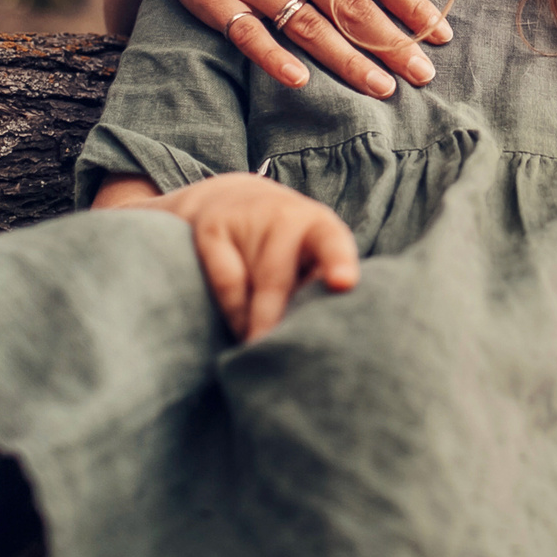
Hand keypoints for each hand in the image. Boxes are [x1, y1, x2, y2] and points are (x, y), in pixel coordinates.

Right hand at [94, 172, 360, 340]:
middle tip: (280, 358)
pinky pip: (226, 282)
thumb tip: (321, 344)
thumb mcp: (309, 259)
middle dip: (277, 324)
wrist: (231, 198)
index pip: (332, 242)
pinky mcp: (212, 228)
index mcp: (320, 228)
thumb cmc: (283, 247)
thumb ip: (317, 292)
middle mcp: (286, 217)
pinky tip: (239, 328)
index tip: (343, 283)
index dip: (338, 262)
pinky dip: (233, 312)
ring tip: (259, 350)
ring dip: (255, 323)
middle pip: (277, 280)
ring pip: (251, 285)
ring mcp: (247, 219)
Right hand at [122, 0, 450, 97]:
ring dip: (347, 59)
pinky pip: (245, 32)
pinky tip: (300, 81)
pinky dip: (272, 57)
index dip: (410, 3)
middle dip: (391, 41)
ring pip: (306, 24)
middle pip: (349, 3)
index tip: (441, 34)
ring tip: (383, 89)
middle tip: (426, 74)